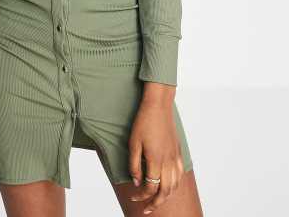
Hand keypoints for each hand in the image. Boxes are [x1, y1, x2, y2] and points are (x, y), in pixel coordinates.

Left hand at [128, 96, 184, 213]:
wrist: (158, 106)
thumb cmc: (143, 122)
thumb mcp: (133, 142)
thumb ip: (134, 164)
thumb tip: (136, 181)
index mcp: (155, 160)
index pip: (150, 187)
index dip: (141, 196)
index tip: (134, 196)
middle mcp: (168, 162)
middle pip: (165, 191)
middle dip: (156, 204)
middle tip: (147, 209)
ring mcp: (175, 157)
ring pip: (174, 185)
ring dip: (166, 196)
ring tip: (157, 200)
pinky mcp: (178, 152)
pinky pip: (180, 174)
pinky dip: (175, 184)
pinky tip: (169, 185)